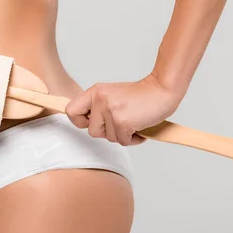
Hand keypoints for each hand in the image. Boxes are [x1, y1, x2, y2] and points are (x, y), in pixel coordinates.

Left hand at [65, 73, 181, 145]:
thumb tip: (85, 124)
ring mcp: (111, 111)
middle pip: (92, 131)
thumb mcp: (111, 95)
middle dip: (107, 132)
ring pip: (109, 138)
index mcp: (95, 92)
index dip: (79, 122)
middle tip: (120, 122)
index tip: (91, 122)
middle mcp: (100, 100)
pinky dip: (133, 139)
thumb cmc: (139, 96)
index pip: (71, 111)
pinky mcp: (123, 122)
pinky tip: (139, 127)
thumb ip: (97, 107)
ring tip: (132, 122)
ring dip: (122, 135)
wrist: (162, 90)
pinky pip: (123, 141)